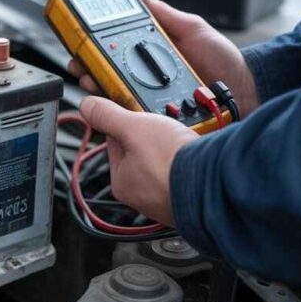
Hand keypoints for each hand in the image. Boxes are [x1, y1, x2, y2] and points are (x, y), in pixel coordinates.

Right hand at [68, 0, 259, 116]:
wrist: (245, 90)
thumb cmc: (223, 59)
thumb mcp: (193, 28)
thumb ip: (165, 13)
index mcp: (151, 54)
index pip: (114, 51)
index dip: (93, 49)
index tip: (78, 46)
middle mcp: (148, 77)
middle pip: (108, 75)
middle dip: (89, 70)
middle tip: (80, 67)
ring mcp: (152, 98)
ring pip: (117, 97)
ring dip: (99, 90)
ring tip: (92, 83)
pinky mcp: (161, 117)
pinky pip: (137, 116)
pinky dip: (123, 113)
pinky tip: (114, 106)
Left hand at [79, 96, 198, 226]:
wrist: (214, 182)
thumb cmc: (171, 162)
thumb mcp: (134, 128)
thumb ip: (108, 115)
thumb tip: (86, 106)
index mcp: (122, 181)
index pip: (115, 142)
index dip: (126, 121)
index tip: (135, 109)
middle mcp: (143, 193)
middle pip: (142, 150)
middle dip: (154, 134)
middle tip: (165, 124)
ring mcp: (168, 195)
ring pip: (166, 159)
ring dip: (173, 144)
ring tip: (181, 136)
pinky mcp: (190, 194)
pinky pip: (185, 169)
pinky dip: (189, 157)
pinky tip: (194, 149)